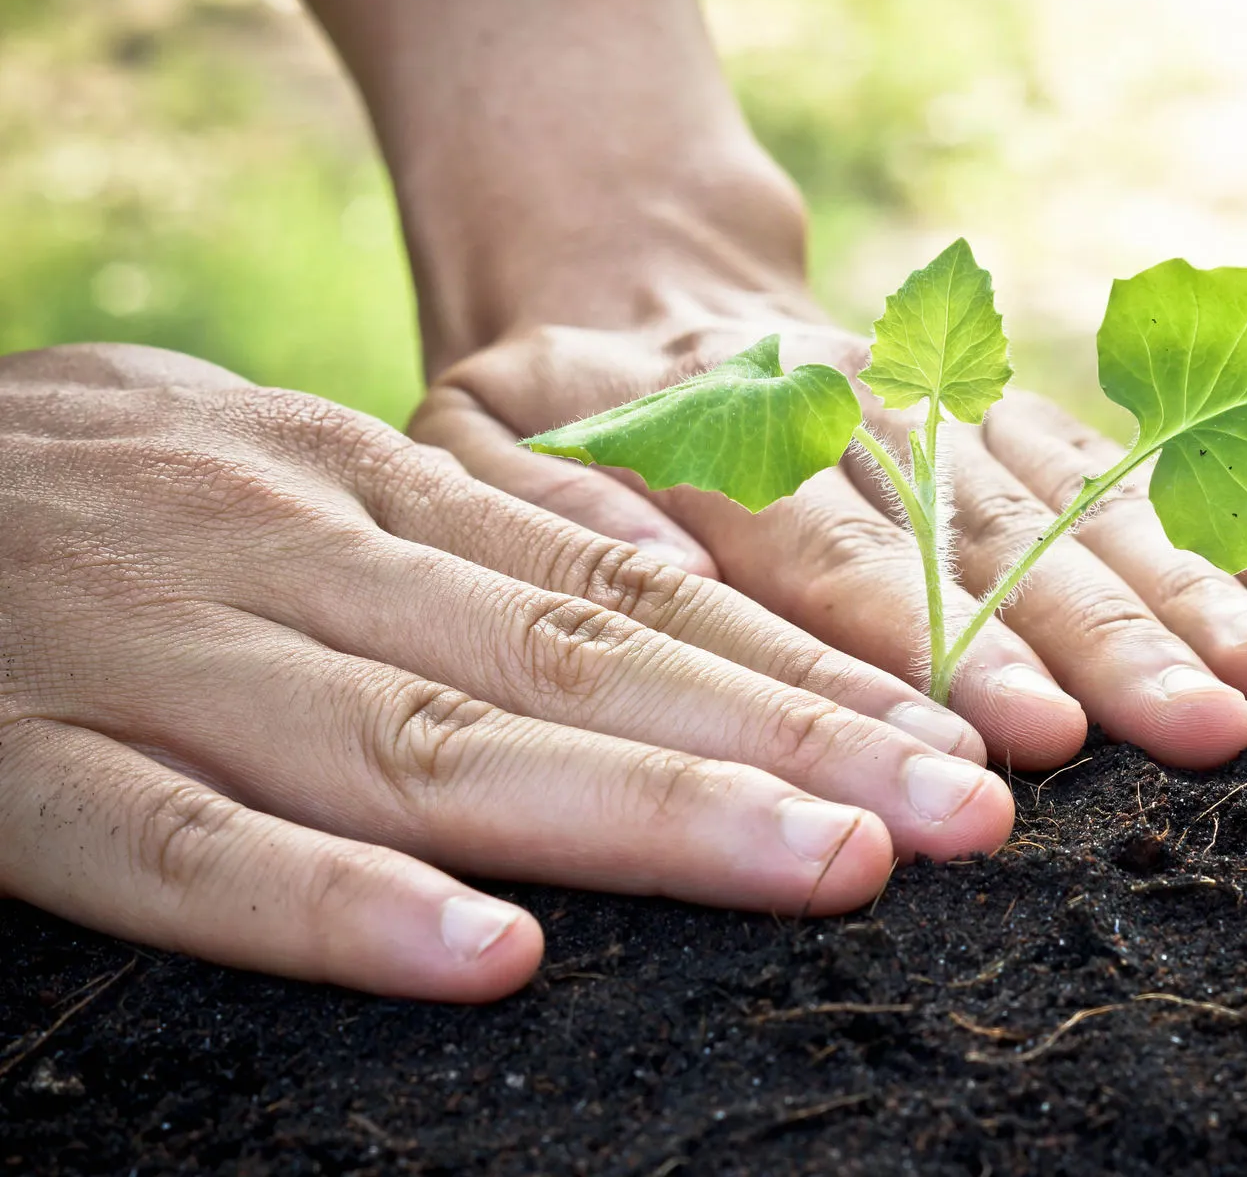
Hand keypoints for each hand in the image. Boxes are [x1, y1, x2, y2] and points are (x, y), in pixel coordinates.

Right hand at [0, 345, 1012, 1000]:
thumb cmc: (106, 483)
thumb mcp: (298, 463)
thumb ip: (474, 530)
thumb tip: (673, 578)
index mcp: (375, 492)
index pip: (635, 588)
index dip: (807, 667)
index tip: (960, 736)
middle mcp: (303, 563)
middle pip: (585, 661)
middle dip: (796, 738)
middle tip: (972, 814)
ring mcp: (168, 665)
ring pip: (434, 743)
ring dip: (648, 810)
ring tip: (832, 866)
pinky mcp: (23, 773)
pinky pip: (188, 853)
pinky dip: (339, 910)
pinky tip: (489, 961)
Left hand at [413, 303, 1246, 772]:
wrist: (621, 270)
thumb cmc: (543, 414)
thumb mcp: (485, 460)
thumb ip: (568, 538)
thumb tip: (671, 622)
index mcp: (710, 435)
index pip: (824, 555)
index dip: (930, 644)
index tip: (1027, 742)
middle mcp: (850, 415)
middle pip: (982, 532)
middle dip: (1098, 640)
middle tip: (1202, 733)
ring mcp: (940, 408)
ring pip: (1070, 500)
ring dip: (1186, 592)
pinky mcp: (1001, 413)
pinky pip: (1118, 470)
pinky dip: (1227, 530)